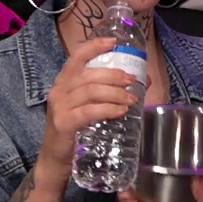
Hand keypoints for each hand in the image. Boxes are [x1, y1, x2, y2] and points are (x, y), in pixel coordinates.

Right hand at [37, 36, 138, 185]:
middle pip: (88, 74)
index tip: (113, 42)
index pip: (77, 57)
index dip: (94, 47)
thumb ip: (109, 93)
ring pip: (90, 92)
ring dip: (114, 93)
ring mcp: (59, 107)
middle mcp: (59, 90)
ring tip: (131, 98)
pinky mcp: (63, 123)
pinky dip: (107, 109)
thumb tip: (145, 81)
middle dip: (113, 75)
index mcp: (65, 81)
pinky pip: (88, 112)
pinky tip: (120, 111)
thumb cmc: (77, 129)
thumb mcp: (90, 106)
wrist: (57, 159)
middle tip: (132, 80)